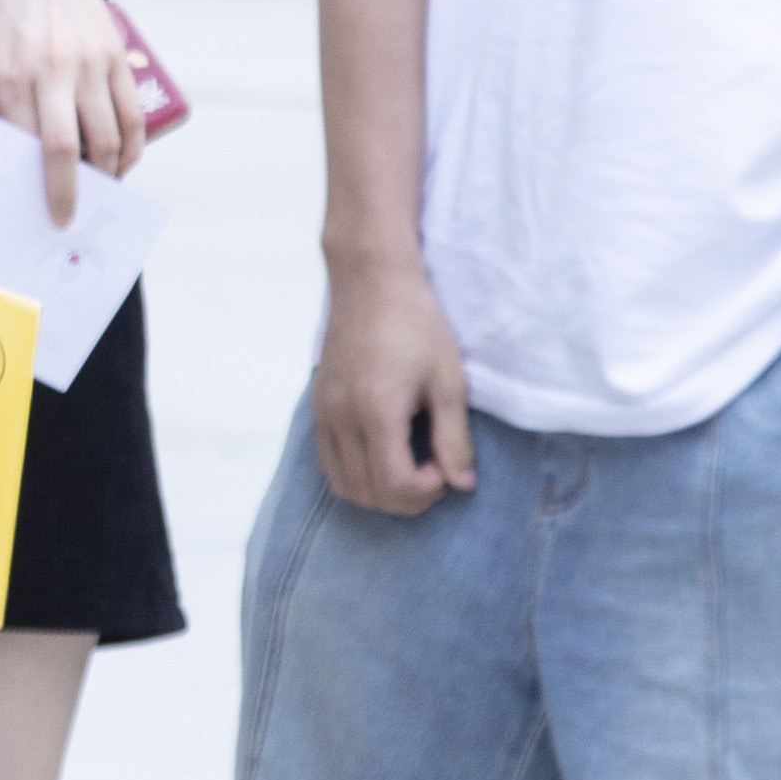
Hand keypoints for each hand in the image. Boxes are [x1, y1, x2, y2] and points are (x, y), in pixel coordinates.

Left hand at [0, 0, 154, 224]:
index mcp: (10, 76)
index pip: (29, 145)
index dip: (40, 185)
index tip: (43, 211)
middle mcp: (53, 70)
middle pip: (71, 147)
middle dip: (73, 191)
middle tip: (69, 216)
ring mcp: (89, 63)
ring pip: (109, 135)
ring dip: (107, 172)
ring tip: (97, 189)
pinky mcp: (114, 56)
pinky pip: (131, 113)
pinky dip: (132, 146)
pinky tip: (121, 163)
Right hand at [308, 257, 476, 515]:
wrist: (370, 281)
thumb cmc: (416, 324)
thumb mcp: (448, 380)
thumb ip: (454, 438)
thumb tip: (462, 484)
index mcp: (377, 411)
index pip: (396, 486)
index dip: (428, 491)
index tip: (445, 465)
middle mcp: (342, 418)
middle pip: (368, 494)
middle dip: (407, 498)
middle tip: (434, 470)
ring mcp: (324, 413)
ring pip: (343, 484)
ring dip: (379, 491)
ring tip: (409, 465)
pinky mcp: (318, 405)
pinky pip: (328, 461)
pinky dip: (356, 473)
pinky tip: (383, 451)